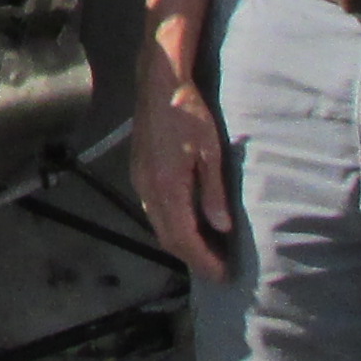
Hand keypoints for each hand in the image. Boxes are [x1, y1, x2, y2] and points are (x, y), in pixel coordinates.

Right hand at [129, 41, 236, 282]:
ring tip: (205, 252)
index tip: (222, 275)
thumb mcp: (211, 152)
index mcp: (168, 188)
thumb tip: (221, 228)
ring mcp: (139, 182)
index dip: (203, 260)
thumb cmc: (189, 114)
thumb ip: (214, 192)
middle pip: (167, 238)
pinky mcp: (138, 173)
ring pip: (157, 226)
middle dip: (192, 258)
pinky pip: (152, 211)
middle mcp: (148, 191)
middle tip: (217, 270)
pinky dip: (170, 226)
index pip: (184, 238)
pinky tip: (186, 224)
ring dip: (180, 243)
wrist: (159, 85)